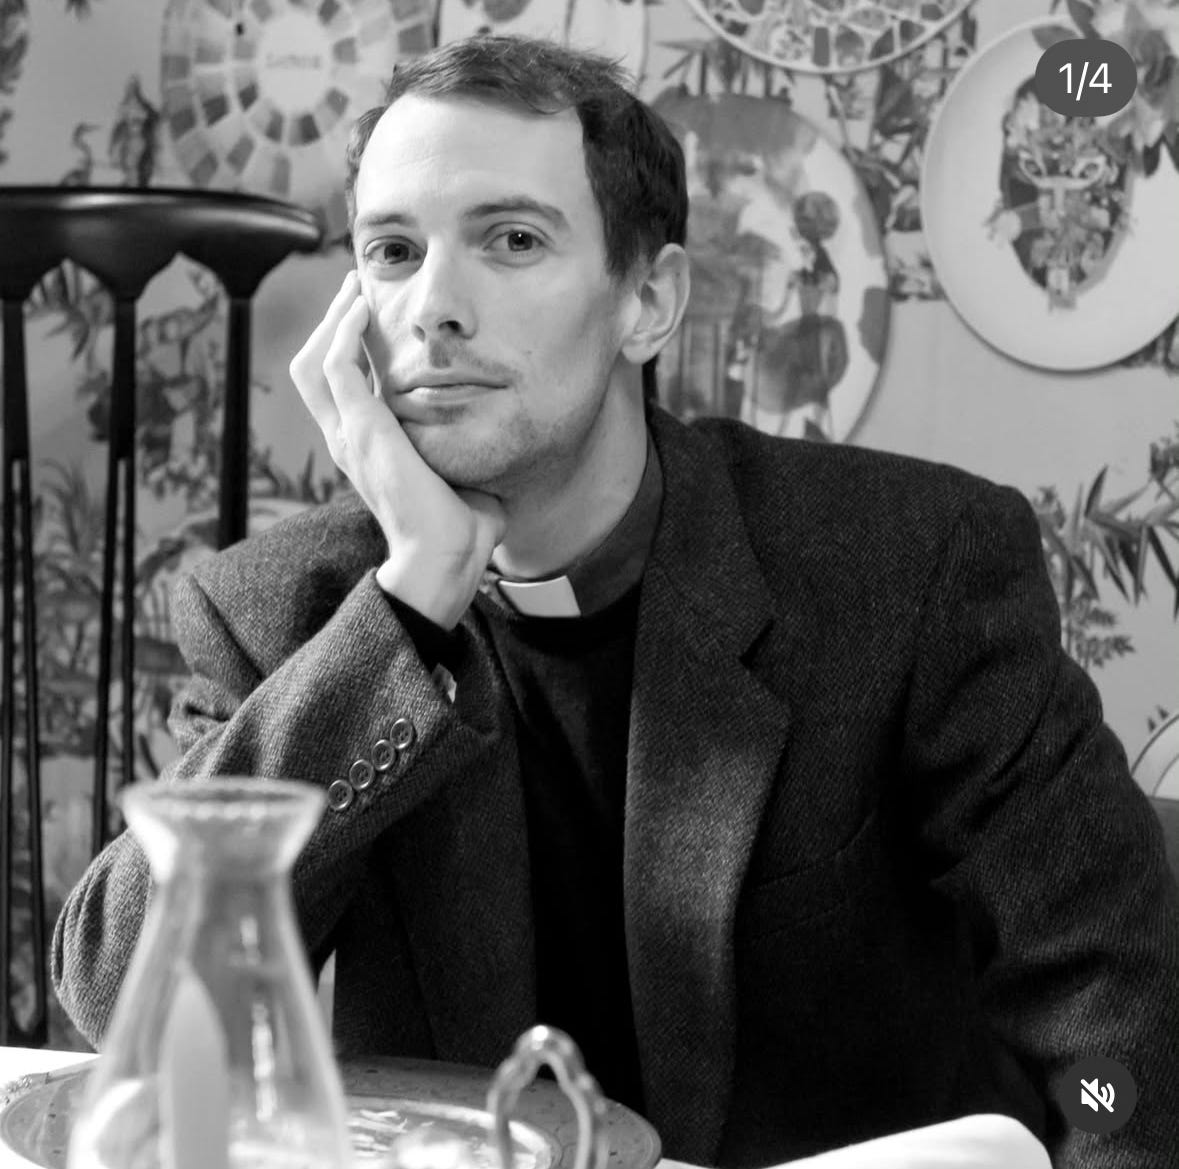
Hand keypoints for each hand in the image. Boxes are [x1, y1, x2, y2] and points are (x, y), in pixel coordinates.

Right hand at [289, 271, 505, 628]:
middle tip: (356, 290)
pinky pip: (336, 366)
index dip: (345, 346)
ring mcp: (350, 435)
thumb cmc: (462, 526)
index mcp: (366, 448)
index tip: (369, 314)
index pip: (338, 385)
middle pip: (314, 366)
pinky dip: (343, 332)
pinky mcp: (362, 431)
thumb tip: (492, 429)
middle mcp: (348, 439)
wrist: (448, 558)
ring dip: (332, 320)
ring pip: (315, 360)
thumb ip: (459, 445)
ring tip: (355, 291)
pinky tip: (361, 308)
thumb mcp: (454, 469)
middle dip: (331, 323)